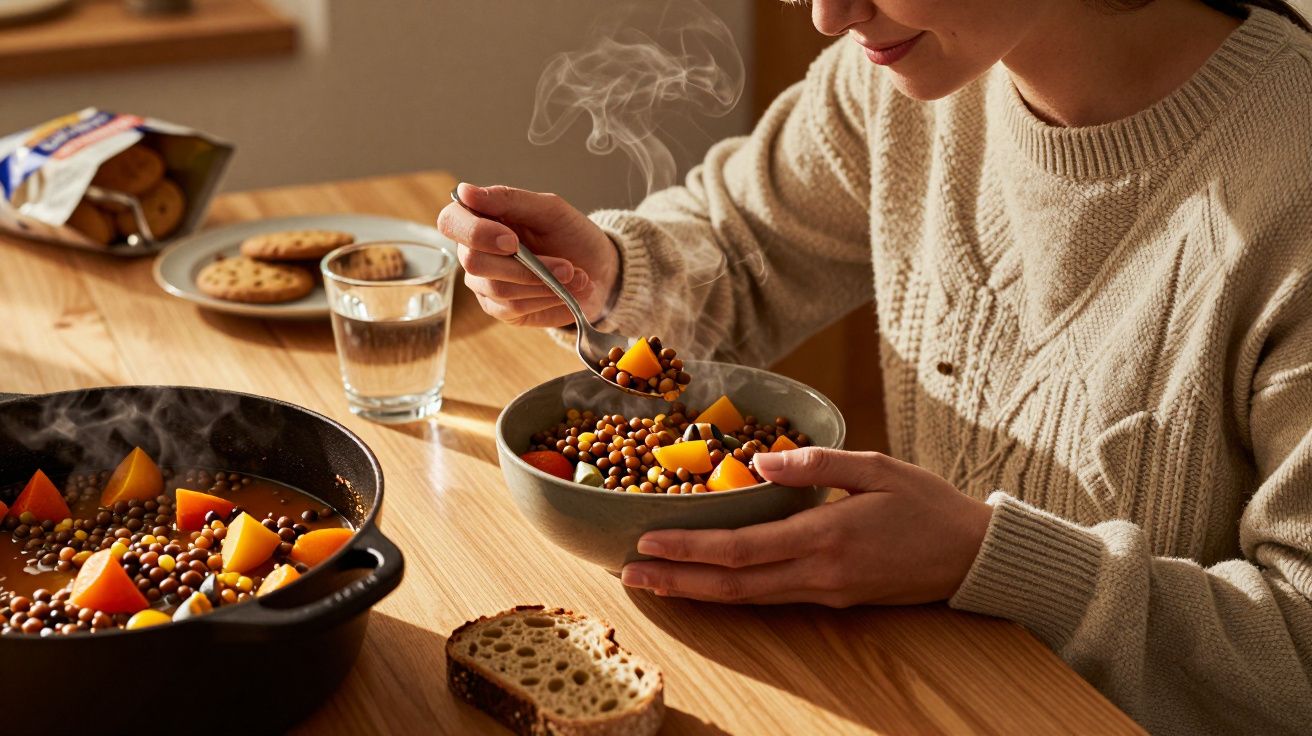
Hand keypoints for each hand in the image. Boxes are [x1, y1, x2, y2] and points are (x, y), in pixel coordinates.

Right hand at [437, 183, 619, 326]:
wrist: (597, 268)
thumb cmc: (570, 234)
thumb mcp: (549, 209)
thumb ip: (508, 199)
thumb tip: (464, 191)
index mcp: (480, 219)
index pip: (451, 222)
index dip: (476, 233)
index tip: (512, 240)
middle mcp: (474, 252)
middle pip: (475, 262)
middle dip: (525, 266)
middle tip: (566, 266)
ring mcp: (485, 284)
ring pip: (499, 288)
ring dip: (545, 283)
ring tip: (576, 276)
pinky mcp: (501, 310)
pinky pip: (514, 307)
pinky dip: (546, 298)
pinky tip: (567, 291)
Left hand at [621, 447, 993, 605]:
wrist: (973, 557)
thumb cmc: (928, 505)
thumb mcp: (877, 466)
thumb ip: (817, 462)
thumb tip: (759, 460)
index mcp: (825, 536)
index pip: (742, 549)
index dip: (690, 549)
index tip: (648, 542)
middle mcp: (819, 574)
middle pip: (733, 586)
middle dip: (676, 581)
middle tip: (629, 575)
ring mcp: (826, 593)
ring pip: (748, 598)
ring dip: (697, 592)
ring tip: (655, 581)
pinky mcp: (834, 599)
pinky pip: (772, 598)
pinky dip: (732, 593)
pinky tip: (709, 583)